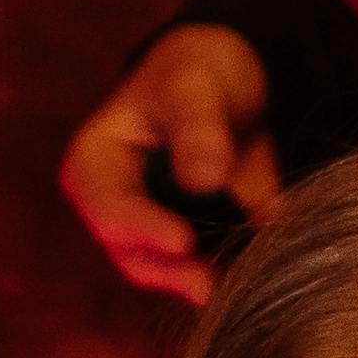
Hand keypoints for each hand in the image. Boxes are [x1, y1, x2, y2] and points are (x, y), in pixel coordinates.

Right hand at [60, 23, 280, 303]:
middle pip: (135, 255)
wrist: (226, 84)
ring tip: (247, 283)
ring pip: (172, 275)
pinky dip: (232, 275)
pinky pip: (208, 273)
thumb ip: (198, 128)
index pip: (109, 208)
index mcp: (95, 164)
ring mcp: (151, 234)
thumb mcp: (195, 86)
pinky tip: (262, 274)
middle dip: (177, 273)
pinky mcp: (190, 250)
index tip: (185, 240)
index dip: (144, 228)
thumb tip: (206, 178)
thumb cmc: (195, 73)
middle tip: (217, 284)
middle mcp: (115, 208)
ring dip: (208, 282)